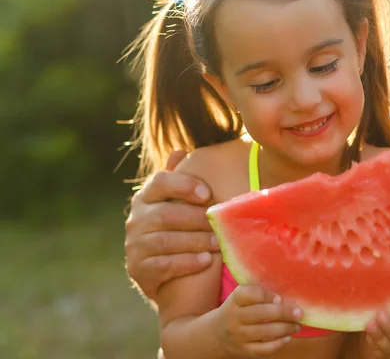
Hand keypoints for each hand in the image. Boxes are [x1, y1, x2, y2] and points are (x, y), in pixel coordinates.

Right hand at [125, 150, 220, 301]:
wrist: (163, 272)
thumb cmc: (177, 228)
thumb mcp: (177, 202)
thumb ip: (179, 180)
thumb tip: (180, 152)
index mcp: (146, 197)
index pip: (160, 182)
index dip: (184, 185)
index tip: (208, 194)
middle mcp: (135, 219)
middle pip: (165, 214)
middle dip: (197, 219)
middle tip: (220, 224)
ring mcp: (134, 245)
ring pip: (166, 241)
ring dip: (196, 241)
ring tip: (219, 243)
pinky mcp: (138, 269)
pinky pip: (164, 265)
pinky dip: (187, 262)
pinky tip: (206, 261)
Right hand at [218, 284, 303, 356]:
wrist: (217, 334)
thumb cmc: (238, 310)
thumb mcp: (241, 298)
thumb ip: (258, 293)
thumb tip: (286, 296)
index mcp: (234, 300)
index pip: (248, 294)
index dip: (266, 295)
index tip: (279, 298)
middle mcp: (234, 318)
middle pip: (260, 313)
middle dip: (283, 312)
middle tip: (299, 312)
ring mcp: (238, 336)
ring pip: (265, 332)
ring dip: (285, 328)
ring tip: (297, 325)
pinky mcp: (244, 350)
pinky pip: (264, 349)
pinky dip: (278, 343)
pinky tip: (287, 337)